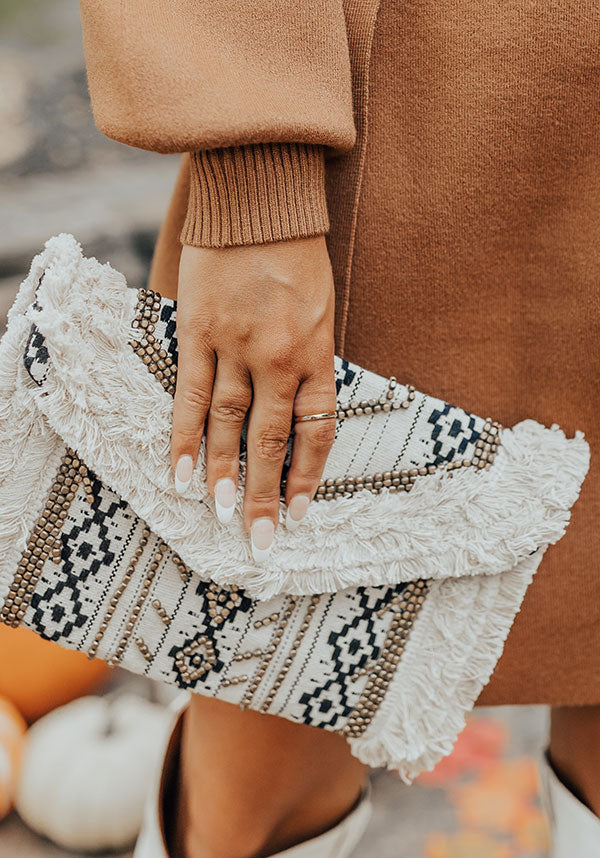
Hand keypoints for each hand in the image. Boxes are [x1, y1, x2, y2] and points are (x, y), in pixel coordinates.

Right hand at [171, 235, 335, 560]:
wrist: (260, 196)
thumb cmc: (297, 252)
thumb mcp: (323, 308)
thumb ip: (310, 358)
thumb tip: (298, 409)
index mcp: (318, 354)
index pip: (316, 431)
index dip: (307, 477)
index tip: (297, 513)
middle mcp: (279, 358)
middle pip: (271, 439)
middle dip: (265, 494)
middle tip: (257, 538)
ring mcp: (236, 346)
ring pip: (229, 424)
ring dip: (224, 473)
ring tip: (221, 515)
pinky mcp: (198, 331)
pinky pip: (190, 393)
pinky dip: (183, 434)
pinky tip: (179, 471)